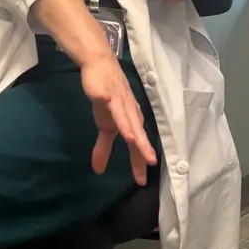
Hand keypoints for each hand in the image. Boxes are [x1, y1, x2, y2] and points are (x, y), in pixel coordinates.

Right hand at [80, 56, 155, 185]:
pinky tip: (117, 119)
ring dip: (133, 131)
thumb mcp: (104, 126)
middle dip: (144, 149)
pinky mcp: (107, 93)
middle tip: (150, 164)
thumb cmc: (107, 98)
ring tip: (138, 145)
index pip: (137, 145)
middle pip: (138, 132)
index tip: (141, 181)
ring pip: (128, 118)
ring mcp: (120, 102)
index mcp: (131, 122)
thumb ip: (103, 148)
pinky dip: (115, 110)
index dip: (139, 162)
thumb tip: (98, 171)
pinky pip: (112, 103)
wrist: (99, 67)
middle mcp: (130, 113)